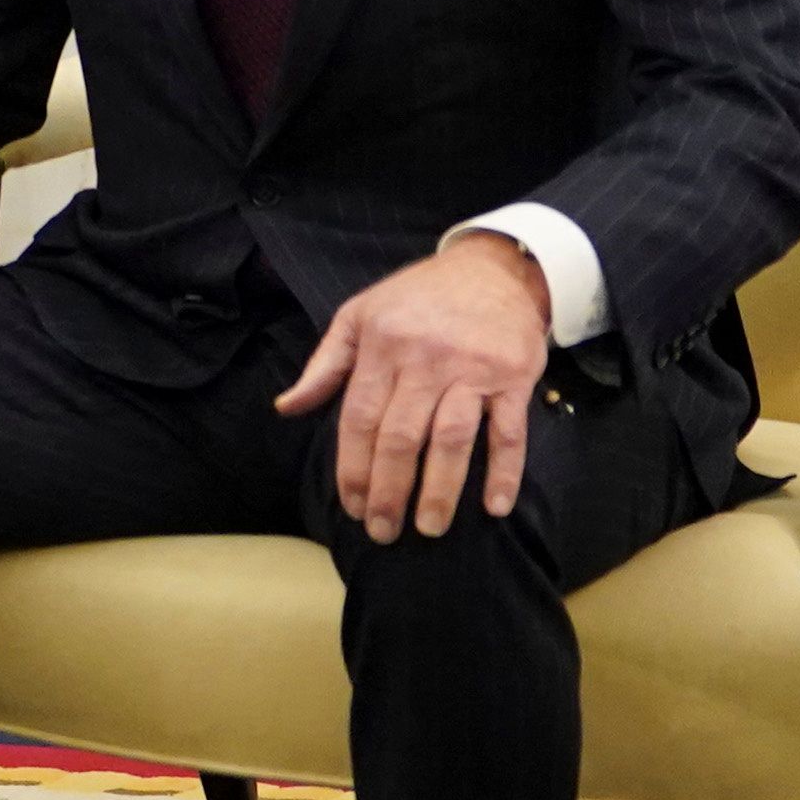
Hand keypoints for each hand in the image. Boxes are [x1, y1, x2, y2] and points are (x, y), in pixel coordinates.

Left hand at [272, 231, 552, 542]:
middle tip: (383, 531)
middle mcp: (424, 359)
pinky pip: (508, 431)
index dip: (353, 469)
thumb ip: (324, 366)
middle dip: (388, 491)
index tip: (352, 507)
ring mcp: (471, 369)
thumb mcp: (360, 316)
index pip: (360, 419)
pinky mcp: (513, 376)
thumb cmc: (418, 298)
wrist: (493, 268)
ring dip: (439, 490)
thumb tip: (286, 408)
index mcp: (382, 346)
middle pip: (401, 437)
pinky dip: (504, 471)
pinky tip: (494, 506)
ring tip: (429, 528)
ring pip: (451, 439)